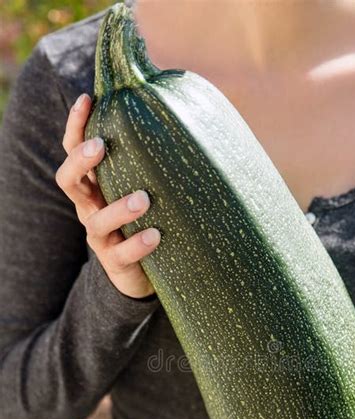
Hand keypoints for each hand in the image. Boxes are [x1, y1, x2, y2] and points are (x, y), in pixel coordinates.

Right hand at [55, 92, 160, 298]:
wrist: (144, 272)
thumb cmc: (146, 218)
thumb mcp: (143, 186)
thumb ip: (148, 160)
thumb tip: (176, 109)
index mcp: (94, 186)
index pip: (74, 151)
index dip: (75, 126)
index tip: (86, 100)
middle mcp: (90, 208)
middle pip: (69, 181)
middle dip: (81, 161)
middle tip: (101, 146)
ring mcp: (101, 237)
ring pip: (97, 221)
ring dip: (118, 208)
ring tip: (143, 199)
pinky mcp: (116, 263)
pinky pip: (122, 254)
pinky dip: (138, 244)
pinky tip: (155, 235)